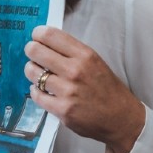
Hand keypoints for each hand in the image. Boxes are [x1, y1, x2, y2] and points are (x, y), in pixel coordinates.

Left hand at [23, 25, 145, 152]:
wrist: (121, 118)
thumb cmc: (108, 89)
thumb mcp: (96, 62)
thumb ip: (73, 53)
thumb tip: (46, 43)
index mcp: (85, 55)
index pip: (50, 35)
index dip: (38, 34)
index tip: (36, 37)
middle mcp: (75, 70)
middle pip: (35, 51)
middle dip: (31, 51)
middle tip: (33, 54)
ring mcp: (67, 91)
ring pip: (32, 72)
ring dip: (32, 71)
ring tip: (38, 73)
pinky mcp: (62, 110)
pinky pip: (37, 95)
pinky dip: (36, 91)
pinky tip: (42, 90)